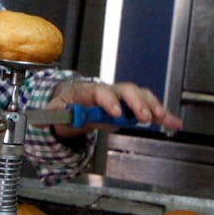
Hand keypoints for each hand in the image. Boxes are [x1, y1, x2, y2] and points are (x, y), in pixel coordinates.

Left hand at [46, 78, 181, 137]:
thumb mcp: (54, 110)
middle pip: (126, 90)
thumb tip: (38, 121)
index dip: (108, 101)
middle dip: (137, 103)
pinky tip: (174, 124)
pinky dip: (163, 115)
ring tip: (166, 120)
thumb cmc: (66, 104)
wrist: (74, 98)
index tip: (116, 113)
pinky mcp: (132, 106)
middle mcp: (108, 90)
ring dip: (155, 107)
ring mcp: (122, 97)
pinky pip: (149, 107)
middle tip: (145, 118)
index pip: (98, 92)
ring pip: (141, 96)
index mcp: (88, 91)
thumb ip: (50, 116)